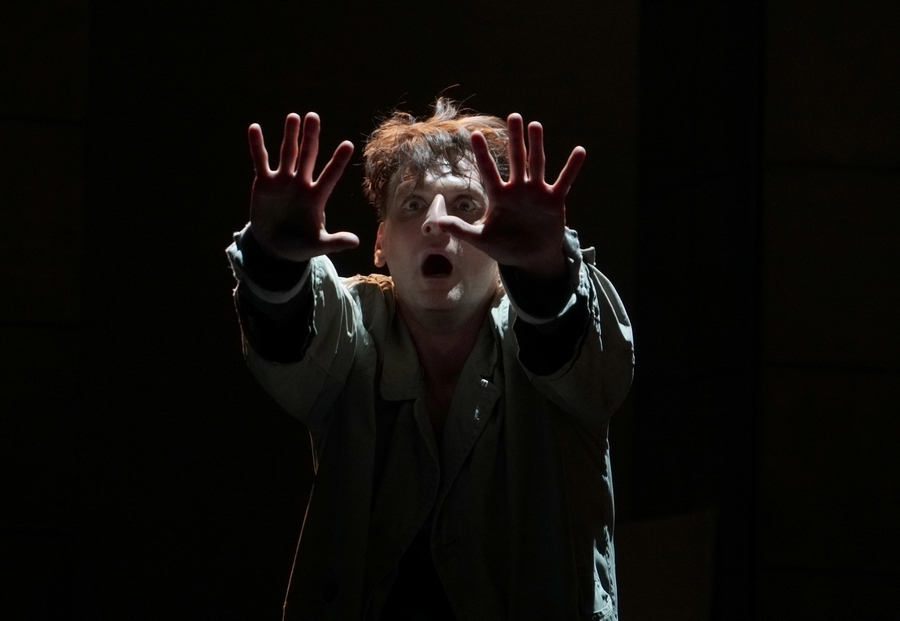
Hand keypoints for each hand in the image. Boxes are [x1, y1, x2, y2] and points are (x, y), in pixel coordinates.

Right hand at [248, 112, 357, 261]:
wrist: (275, 247)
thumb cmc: (300, 245)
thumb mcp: (318, 245)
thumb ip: (335, 242)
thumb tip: (356, 242)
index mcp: (317, 196)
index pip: (330, 175)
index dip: (338, 161)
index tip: (348, 144)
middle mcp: (301, 184)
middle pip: (308, 156)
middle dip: (310, 137)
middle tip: (313, 116)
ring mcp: (283, 181)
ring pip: (288, 154)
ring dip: (290, 136)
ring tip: (293, 117)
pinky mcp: (264, 183)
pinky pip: (261, 161)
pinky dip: (257, 146)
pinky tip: (255, 128)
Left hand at [437, 113, 584, 278]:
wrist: (530, 258)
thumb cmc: (504, 246)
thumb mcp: (481, 239)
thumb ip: (461, 229)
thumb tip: (437, 223)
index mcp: (499, 196)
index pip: (488, 170)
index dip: (481, 153)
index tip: (473, 134)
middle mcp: (517, 189)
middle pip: (515, 159)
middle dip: (514, 138)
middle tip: (513, 116)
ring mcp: (536, 193)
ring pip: (536, 164)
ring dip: (536, 145)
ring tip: (535, 125)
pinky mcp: (554, 201)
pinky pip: (564, 181)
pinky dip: (572, 167)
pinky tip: (579, 151)